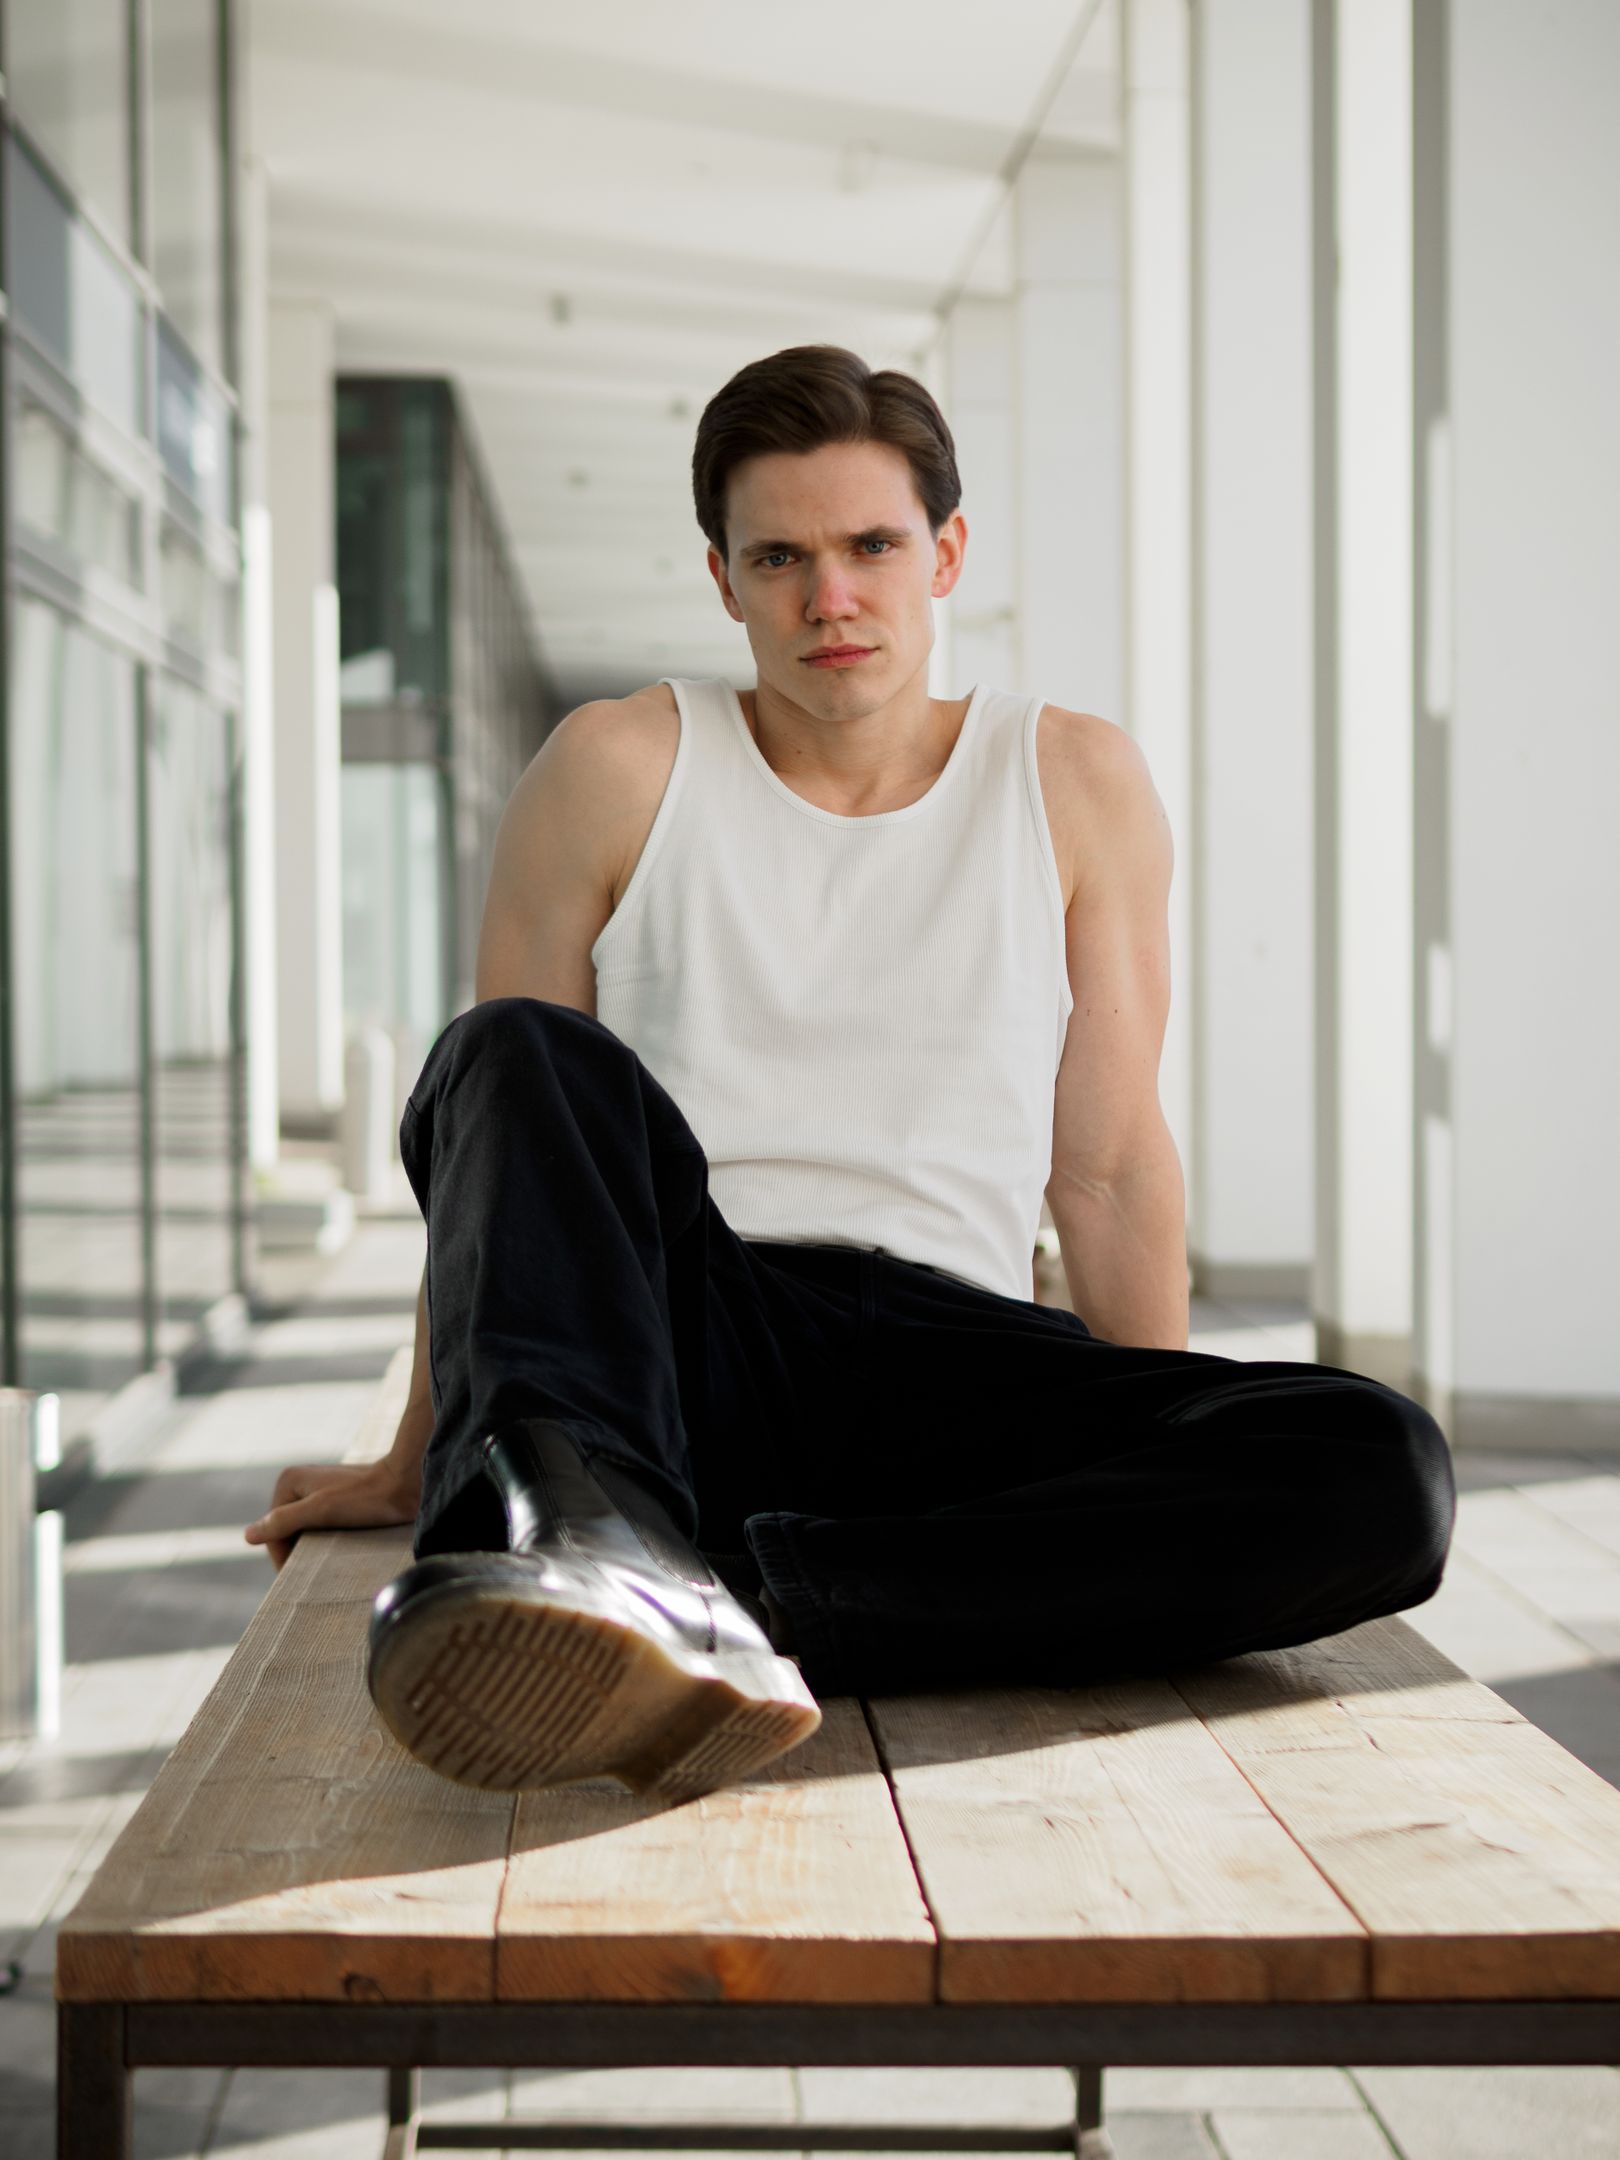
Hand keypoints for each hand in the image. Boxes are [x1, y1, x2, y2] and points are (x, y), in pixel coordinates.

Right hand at [245, 1459, 419, 1570]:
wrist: (408, 1484)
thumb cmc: (367, 1498)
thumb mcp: (321, 1511)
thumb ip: (284, 1521)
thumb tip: (248, 1536)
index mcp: (288, 1482)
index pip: (273, 1531)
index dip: (283, 1557)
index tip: (300, 1578)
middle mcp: (299, 1483)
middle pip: (287, 1531)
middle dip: (299, 1552)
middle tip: (317, 1573)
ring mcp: (318, 1492)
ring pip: (305, 1532)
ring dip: (314, 1549)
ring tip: (331, 1562)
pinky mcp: (336, 1501)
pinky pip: (322, 1528)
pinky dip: (327, 1542)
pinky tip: (341, 1552)